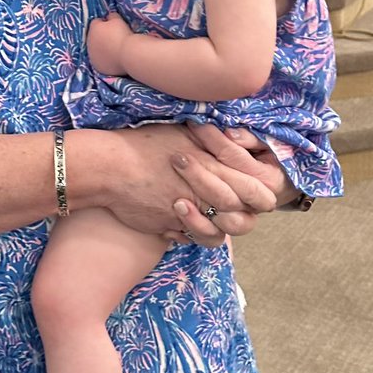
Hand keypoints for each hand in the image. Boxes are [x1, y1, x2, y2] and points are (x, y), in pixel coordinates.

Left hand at [87, 12, 131, 75]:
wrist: (127, 54)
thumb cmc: (122, 35)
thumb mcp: (117, 20)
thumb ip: (111, 16)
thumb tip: (109, 17)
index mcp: (93, 29)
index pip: (96, 22)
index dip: (104, 23)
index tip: (112, 25)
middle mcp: (89, 42)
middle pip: (94, 37)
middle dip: (101, 36)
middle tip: (113, 38)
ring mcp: (92, 56)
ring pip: (95, 50)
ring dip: (101, 48)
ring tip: (113, 49)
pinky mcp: (97, 66)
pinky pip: (100, 60)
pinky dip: (104, 59)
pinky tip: (113, 58)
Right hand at [92, 124, 276, 246]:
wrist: (112, 166)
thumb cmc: (145, 144)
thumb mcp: (184, 133)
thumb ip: (211, 142)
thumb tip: (231, 140)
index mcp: (216, 165)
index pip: (257, 188)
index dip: (260, 194)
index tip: (252, 192)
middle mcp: (209, 192)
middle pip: (246, 217)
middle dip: (244, 215)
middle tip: (232, 208)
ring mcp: (192, 212)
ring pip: (223, 233)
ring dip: (216, 225)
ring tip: (203, 212)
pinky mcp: (174, 226)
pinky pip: (196, 239)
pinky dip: (194, 234)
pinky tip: (183, 222)